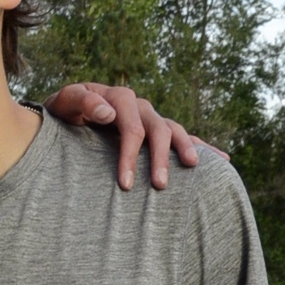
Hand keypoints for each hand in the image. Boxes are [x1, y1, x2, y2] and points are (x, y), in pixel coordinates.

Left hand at [45, 83, 201, 189]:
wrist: (64, 113)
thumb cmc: (61, 112)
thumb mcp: (63, 103)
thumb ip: (81, 101)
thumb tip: (107, 112)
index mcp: (119, 98)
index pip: (131, 127)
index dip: (130, 155)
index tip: (125, 184)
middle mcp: (140, 106)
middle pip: (158, 129)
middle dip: (160, 158)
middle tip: (159, 186)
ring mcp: (151, 118)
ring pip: (174, 131)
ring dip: (185, 149)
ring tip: (192, 168)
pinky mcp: (156, 131)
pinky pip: (184, 137)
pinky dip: (203, 147)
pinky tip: (222, 160)